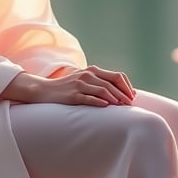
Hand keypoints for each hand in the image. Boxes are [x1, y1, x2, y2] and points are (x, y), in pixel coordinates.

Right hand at [0, 65, 135, 106]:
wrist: (45, 90)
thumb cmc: (68, 87)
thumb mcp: (84, 80)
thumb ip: (100, 83)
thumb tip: (120, 93)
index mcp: (93, 70)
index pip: (117, 76)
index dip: (127, 86)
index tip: (132, 96)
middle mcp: (88, 75)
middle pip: (112, 83)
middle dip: (124, 94)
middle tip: (130, 104)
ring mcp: (80, 85)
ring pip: (103, 90)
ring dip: (115, 99)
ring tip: (122, 106)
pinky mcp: (73, 95)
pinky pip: (89, 98)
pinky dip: (99, 102)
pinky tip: (107, 106)